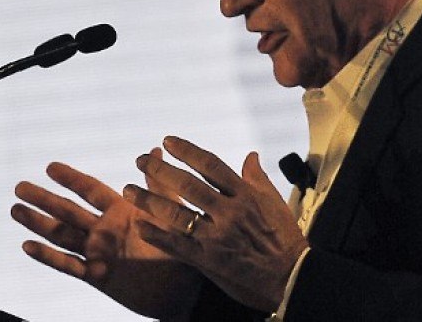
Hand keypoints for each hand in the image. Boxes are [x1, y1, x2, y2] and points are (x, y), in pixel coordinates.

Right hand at [12, 160, 200, 318]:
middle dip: (43, 199)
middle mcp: (105, 230)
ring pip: (62, 236)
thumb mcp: (171, 212)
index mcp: (121, 211)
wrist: (189, 290)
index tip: (49, 166)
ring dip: (38, 223)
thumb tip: (155, 150)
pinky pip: (69, 265)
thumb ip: (157, 184)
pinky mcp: (99, 276)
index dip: (70, 178)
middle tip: (18, 186)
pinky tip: (26, 245)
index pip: (89, 190)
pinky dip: (47, 256)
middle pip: (68, 211)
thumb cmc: (184, 249)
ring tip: (15, 210)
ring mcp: (99, 253)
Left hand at [124, 137, 307, 312]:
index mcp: (244, 195)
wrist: (292, 278)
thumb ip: (257, 178)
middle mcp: (228, 212)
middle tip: (139, 159)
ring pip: (176, 214)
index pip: (210, 165)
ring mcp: (217, 236)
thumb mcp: (275, 203)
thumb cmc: (286, 241)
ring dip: (149, 200)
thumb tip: (251, 155)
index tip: (167, 141)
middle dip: (160, 170)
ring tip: (129, 190)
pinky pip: (177, 245)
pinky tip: (140, 225)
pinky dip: (157, 234)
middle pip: (187, 185)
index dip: (186, 151)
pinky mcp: (209, 260)